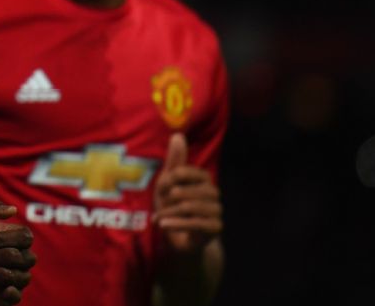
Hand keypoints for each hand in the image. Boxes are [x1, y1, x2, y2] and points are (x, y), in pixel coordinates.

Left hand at [152, 133, 221, 253]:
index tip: (160, 188)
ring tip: (158, 218)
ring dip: (169, 212)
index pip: (186, 172)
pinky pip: (196, 223)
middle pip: (186, 190)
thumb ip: (174, 161)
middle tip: (158, 205)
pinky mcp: (216, 228)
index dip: (169, 179)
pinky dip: (177, 223)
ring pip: (189, 207)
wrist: (180, 239)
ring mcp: (216, 210)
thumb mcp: (168, 184)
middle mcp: (213, 192)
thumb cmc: (172, 207)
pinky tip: (164, 224)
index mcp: (203, 178)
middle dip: (167, 199)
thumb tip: (177, 135)